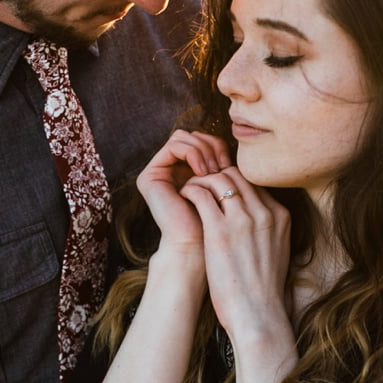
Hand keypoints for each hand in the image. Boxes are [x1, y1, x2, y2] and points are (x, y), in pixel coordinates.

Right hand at [137, 130, 232, 259]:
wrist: (199, 248)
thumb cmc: (217, 222)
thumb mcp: (223, 185)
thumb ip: (221, 162)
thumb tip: (234, 137)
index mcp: (184, 171)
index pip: (201, 140)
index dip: (218, 146)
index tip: (230, 166)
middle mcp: (168, 170)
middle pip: (191, 135)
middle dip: (210, 145)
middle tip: (222, 167)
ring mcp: (157, 173)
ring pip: (183, 137)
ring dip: (203, 150)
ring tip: (213, 171)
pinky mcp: (149, 176)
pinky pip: (174, 146)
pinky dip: (193, 153)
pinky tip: (203, 172)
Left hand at [179, 166, 292, 346]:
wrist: (258, 315)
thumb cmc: (262, 290)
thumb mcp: (277, 251)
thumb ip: (267, 230)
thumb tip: (252, 221)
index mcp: (280, 216)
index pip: (254, 183)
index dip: (232, 182)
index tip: (217, 190)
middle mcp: (264, 213)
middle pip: (236, 174)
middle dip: (215, 175)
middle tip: (200, 184)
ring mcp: (243, 220)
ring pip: (218, 179)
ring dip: (200, 180)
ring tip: (188, 190)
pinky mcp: (220, 231)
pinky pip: (201, 195)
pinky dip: (189, 191)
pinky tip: (182, 198)